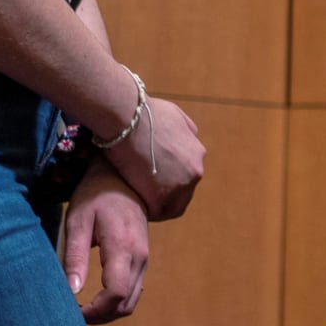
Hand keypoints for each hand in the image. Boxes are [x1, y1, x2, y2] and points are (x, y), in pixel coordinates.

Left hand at [60, 166, 150, 323]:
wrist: (122, 178)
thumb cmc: (95, 196)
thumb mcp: (78, 222)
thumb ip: (75, 256)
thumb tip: (71, 291)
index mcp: (123, 247)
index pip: (115, 293)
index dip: (94, 311)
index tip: (72, 312)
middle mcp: (140, 257)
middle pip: (125, 304)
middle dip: (99, 316)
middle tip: (72, 313)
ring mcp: (145, 259)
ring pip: (131, 301)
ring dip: (108, 312)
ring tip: (82, 307)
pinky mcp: (143, 259)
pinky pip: (133, 291)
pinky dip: (116, 302)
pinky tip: (95, 297)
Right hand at [100, 92, 206, 221]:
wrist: (128, 119)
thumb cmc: (145, 113)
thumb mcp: (175, 115)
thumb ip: (185, 130)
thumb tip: (188, 138)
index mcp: (197, 154)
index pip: (188, 178)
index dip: (171, 183)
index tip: (155, 183)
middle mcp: (194, 171)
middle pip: (183, 195)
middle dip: (166, 196)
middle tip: (144, 195)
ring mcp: (180, 185)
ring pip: (172, 206)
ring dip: (157, 206)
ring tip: (138, 202)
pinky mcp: (162, 196)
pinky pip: (156, 212)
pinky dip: (146, 210)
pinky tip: (132, 205)